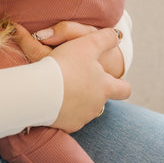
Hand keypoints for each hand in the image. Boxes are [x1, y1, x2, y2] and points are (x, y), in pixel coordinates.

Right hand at [12, 24, 130, 132]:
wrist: (38, 91)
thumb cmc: (66, 65)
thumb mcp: (88, 43)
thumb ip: (106, 38)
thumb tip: (118, 36)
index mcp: (105, 87)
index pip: (124, 90)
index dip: (122, 84)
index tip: (117, 80)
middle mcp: (96, 106)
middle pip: (100, 98)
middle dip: (92, 89)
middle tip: (78, 76)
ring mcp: (81, 118)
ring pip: (84, 108)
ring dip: (77, 99)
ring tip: (63, 86)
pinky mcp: (65, 126)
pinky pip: (68, 117)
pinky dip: (63, 109)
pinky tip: (53, 99)